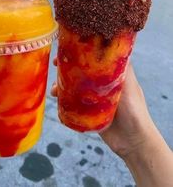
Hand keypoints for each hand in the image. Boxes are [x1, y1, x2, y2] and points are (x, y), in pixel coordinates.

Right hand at [52, 59, 172, 186]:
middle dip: (67, 69)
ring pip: (75, 88)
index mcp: (112, 76)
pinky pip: (74, 105)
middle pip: (81, 73)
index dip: (82, 53)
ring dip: (62, 86)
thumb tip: (117, 47)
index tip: (69, 49)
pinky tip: (57, 102)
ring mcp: (95, 100)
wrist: (133, 141)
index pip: (94, 60)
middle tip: (55, 65)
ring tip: (54, 90)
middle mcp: (102, 86)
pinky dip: (64, 102)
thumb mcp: (129, 85)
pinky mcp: (89, 113)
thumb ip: (124, 69)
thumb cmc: (135, 110)